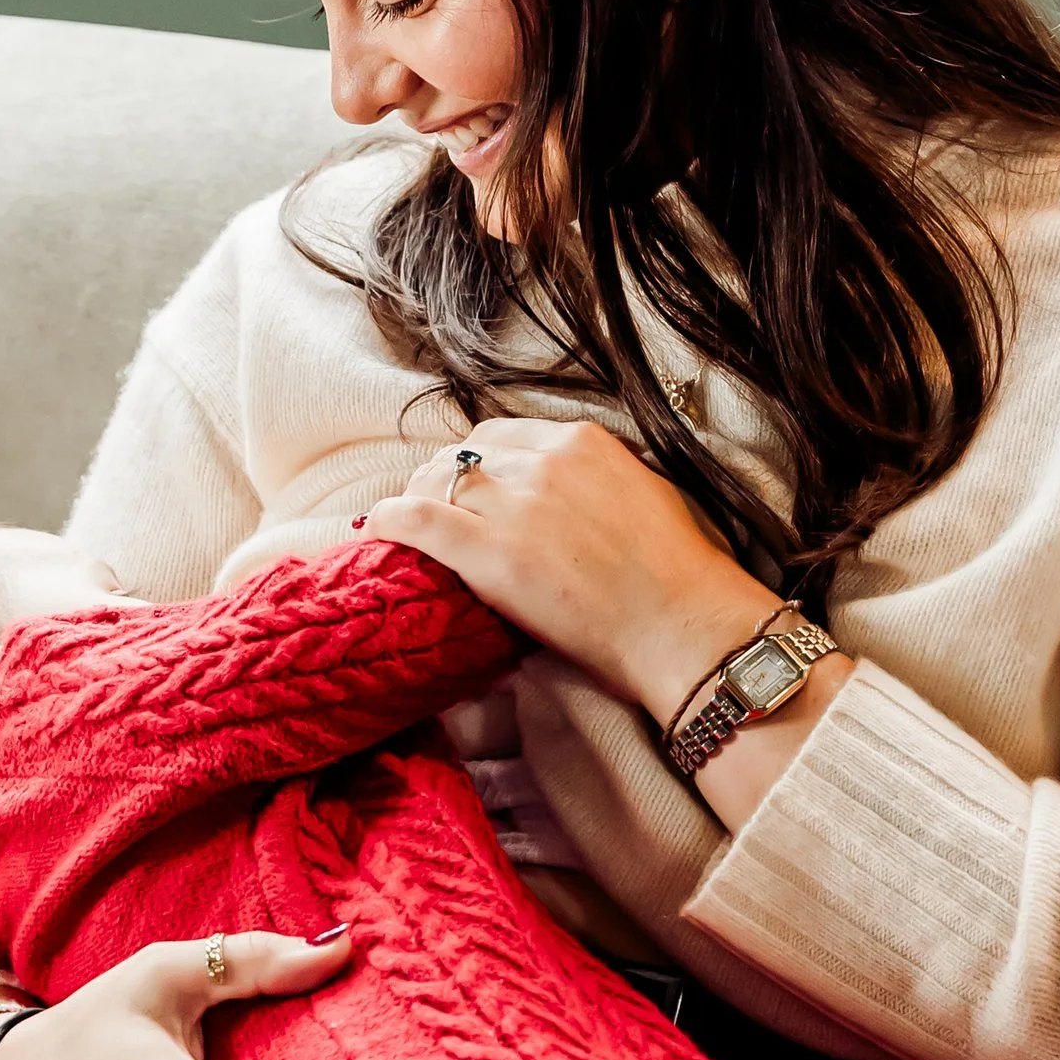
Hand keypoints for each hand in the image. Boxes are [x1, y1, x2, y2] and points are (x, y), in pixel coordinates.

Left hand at [361, 416, 781, 727]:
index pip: (503, 434)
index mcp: (583, 442)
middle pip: (465, 454)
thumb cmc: (680, 576)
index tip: (469, 484)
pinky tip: (375, 529)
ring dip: (414, 499)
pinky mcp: (490, 554)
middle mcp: (544, 461)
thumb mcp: (647, 495)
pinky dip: (389, 520)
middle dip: (442, 478)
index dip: (477, 460)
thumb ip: (602, 481)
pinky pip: (417, 520)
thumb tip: (576, 495)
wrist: (684, 625)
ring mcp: (515, 505)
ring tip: (403, 524)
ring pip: (435, 480)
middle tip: (433, 508)